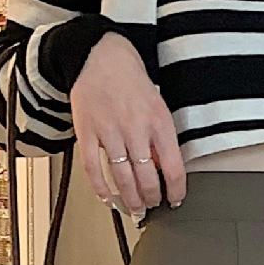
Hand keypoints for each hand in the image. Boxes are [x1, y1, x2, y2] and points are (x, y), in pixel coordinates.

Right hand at [72, 33, 185, 215]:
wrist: (100, 55)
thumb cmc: (131, 81)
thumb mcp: (158, 107)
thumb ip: (161, 138)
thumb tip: (163, 169)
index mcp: (159, 122)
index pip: (173, 168)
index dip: (176, 191)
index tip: (175, 201)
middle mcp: (135, 128)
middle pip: (147, 178)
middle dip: (151, 199)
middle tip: (152, 206)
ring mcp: (109, 131)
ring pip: (122, 178)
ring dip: (130, 199)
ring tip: (135, 208)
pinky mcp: (87, 132)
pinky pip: (93, 168)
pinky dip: (100, 188)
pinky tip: (107, 199)